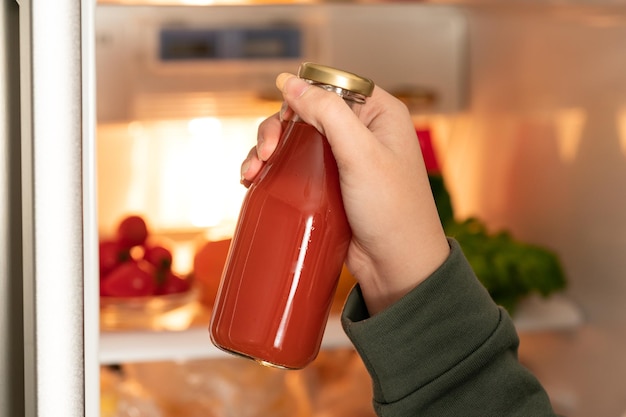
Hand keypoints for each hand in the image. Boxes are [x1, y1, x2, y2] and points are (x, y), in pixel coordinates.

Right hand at [242, 73, 449, 314]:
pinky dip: (273, 170)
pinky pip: (295, 167)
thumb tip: (288, 81)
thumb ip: (328, 113)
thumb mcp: (361, 154)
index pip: (330, 86)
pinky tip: (255, 181)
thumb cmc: (392, 210)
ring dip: (267, 150)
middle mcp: (362, 131)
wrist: (396, 266)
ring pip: (295, 140)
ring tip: (252, 172)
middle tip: (264, 153)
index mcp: (379, 113)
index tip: (284, 121)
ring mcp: (343, 159)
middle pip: (305, 113)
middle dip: (276, 129)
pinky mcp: (329, 184)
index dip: (300, 97)